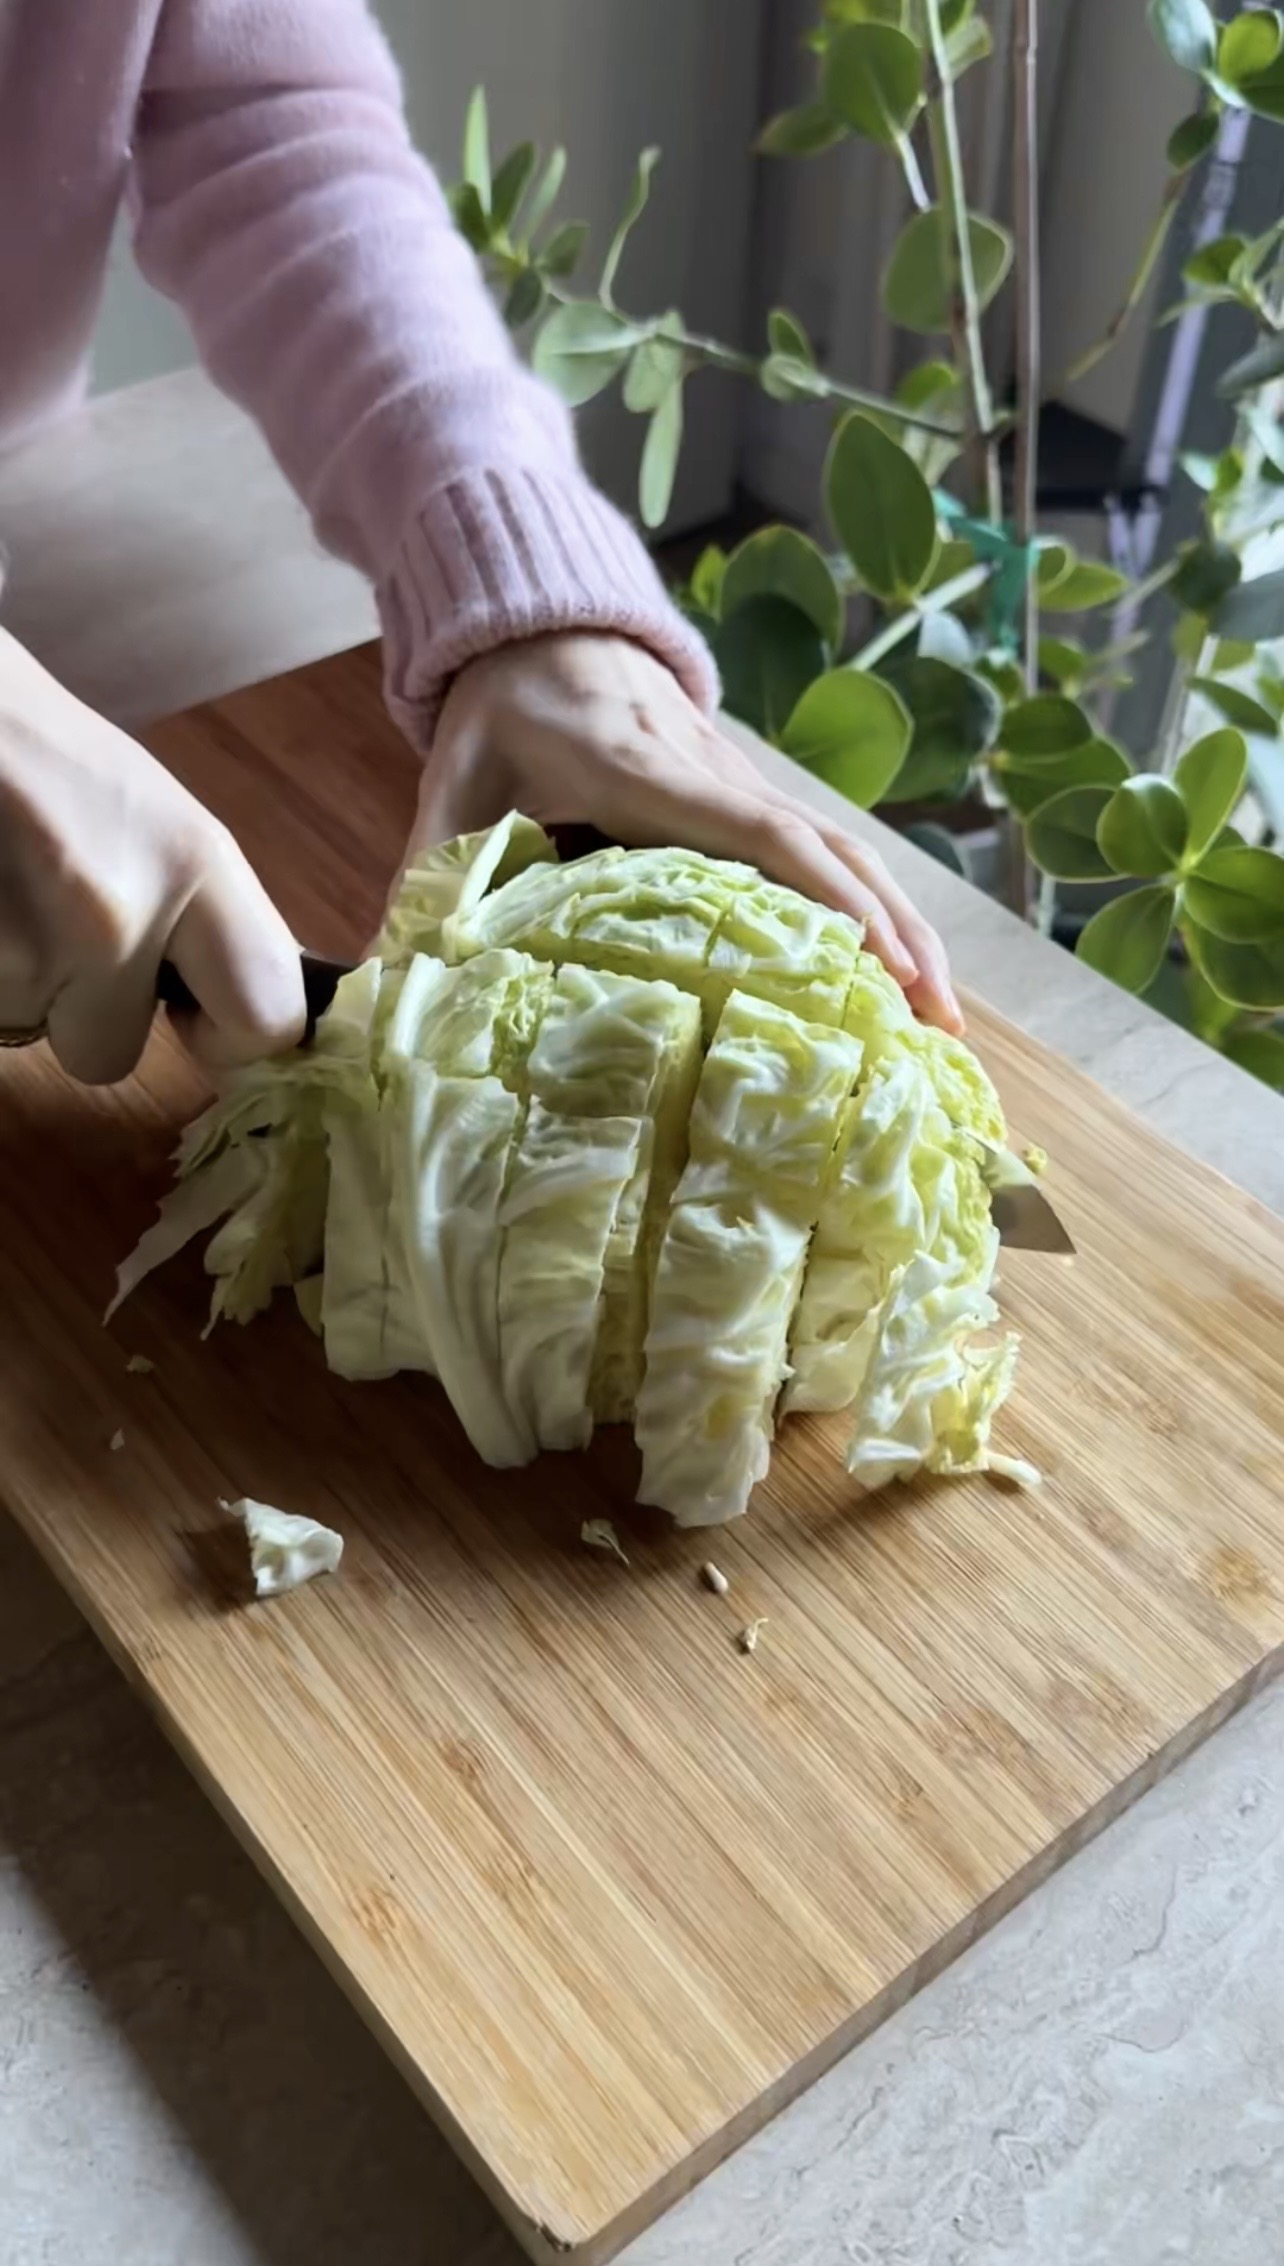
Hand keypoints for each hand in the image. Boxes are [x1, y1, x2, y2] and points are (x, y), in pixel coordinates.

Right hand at [0, 630, 303, 1082]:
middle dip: (82, 1015)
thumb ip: (199, 914)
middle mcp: (117, 923)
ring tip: (7, 891)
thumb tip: (231, 1002)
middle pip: (110, 1055)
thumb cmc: (38, 752)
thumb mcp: (157, 817)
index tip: (192, 1011)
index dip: (231, 1035)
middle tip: (60, 935)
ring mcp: (24, 956)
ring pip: (28, 1029)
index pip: (266, 1014)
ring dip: (16, 982)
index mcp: (193, 867)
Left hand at [410, 632, 962, 1031]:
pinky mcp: (748, 795)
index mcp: (646, 773)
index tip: (873, 965)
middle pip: (832, 851)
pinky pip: (825, 853)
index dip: (823, 897)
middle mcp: (715, 774)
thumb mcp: (452, 785)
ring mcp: (742, 782)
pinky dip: (872, 910)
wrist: (538, 619)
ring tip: (938, 1020)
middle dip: (894, 936)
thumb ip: (428, 871)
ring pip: (845, 852)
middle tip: (935, 1030)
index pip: (757, 833)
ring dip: (901, 928)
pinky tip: (894, 974)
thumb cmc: (498, 709)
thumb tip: (394, 979)